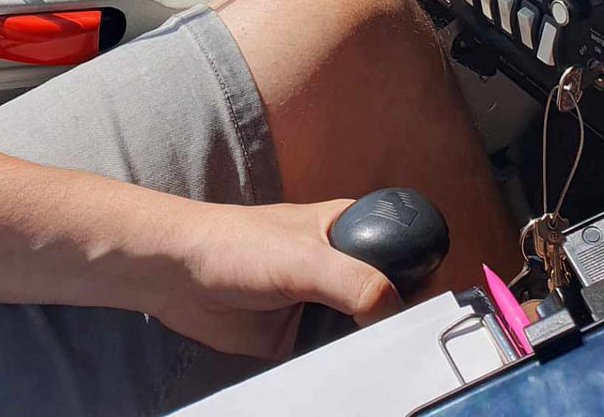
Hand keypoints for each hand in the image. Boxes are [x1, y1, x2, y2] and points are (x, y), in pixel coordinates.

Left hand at [148, 198, 400, 359]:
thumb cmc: (233, 243)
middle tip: (399, 346)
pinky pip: (334, 359)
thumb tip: (394, 313)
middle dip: (394, 324)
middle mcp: (341, 267)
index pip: (405, 253)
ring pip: (364, 334)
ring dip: (367, 350)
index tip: (426, 311)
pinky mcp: (301, 338)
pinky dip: (340, 369)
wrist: (178, 275)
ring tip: (370, 363)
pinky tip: (342, 374)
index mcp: (349, 229)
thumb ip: (354, 282)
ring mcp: (322, 304)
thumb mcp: (303, 257)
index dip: (420, 280)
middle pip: (390, 301)